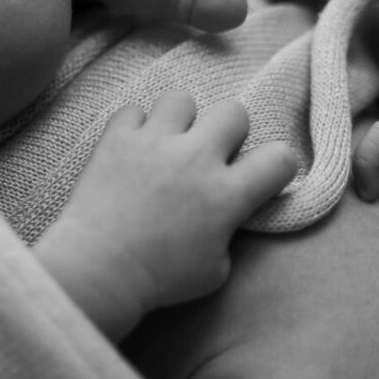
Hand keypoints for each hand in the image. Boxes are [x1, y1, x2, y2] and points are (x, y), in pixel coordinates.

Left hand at [36, 90, 296, 338]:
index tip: (262, 176)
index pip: (279, 158)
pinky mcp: (118, 138)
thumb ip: (228, 233)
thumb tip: (225, 217)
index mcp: (227, 194)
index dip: (278, 165)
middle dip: (228, 132)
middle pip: (234, 111)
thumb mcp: (215, 270)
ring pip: (182, 99)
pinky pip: (134, 111)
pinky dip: (134, 128)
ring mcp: (155, 142)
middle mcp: (196, 158)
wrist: (99, 270)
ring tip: (166, 146)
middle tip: (210, 156)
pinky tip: (130, 150)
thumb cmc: (159, 279)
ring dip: (179, 122)